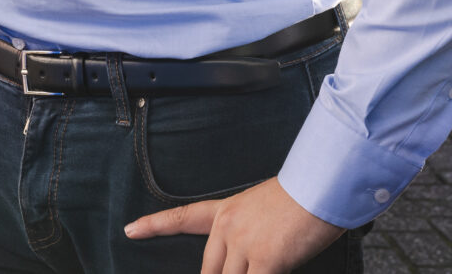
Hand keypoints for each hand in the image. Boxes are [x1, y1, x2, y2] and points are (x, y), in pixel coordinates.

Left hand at [124, 177, 342, 273]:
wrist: (322, 187)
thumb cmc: (304, 198)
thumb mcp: (265, 210)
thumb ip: (250, 234)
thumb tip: (251, 261)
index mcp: (227, 211)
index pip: (183, 218)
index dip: (154, 226)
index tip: (129, 230)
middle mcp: (228, 228)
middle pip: (209, 271)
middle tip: (240, 270)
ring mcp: (244, 245)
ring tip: (257, 269)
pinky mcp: (266, 261)